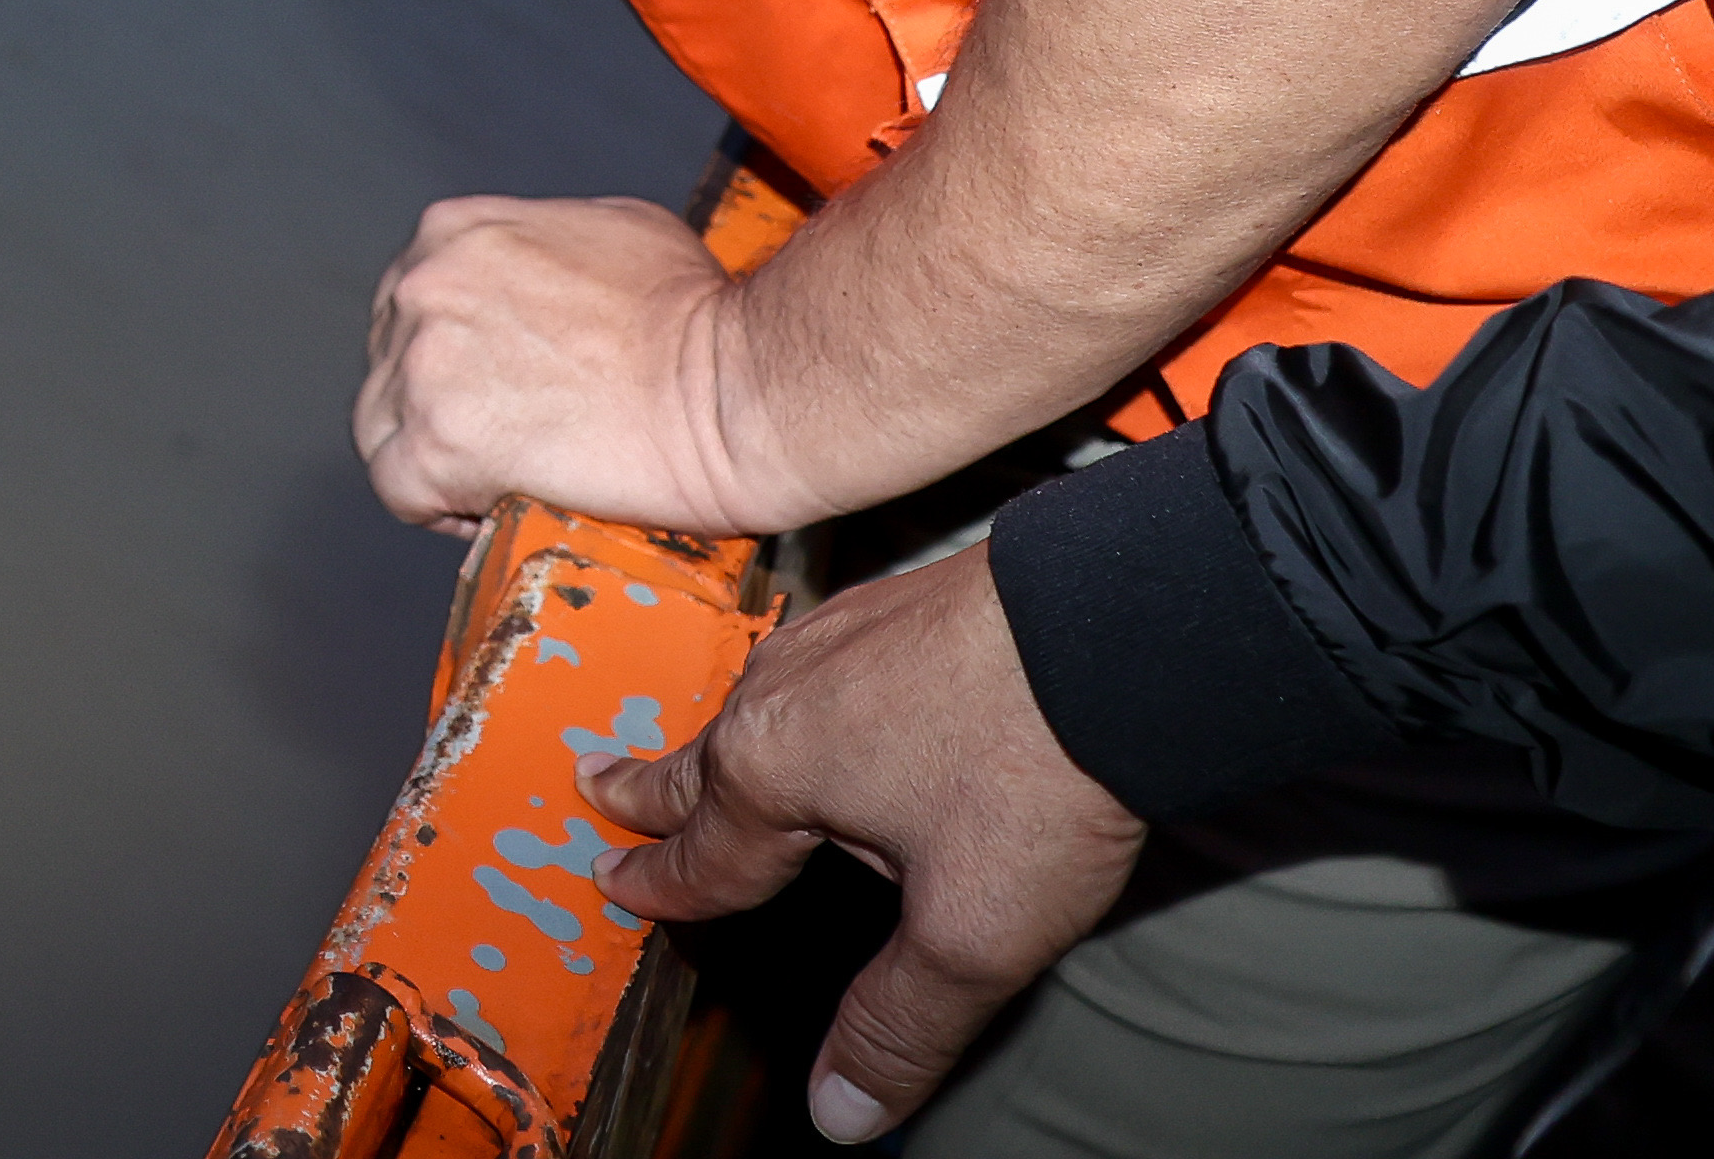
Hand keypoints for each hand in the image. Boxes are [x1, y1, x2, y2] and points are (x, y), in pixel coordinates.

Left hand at [356, 191, 788, 535]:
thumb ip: (543, 248)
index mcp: (455, 232)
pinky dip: (435, 508)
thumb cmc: (697, 315)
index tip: (491, 387)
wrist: (736, 386)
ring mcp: (424, 364)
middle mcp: (424, 286)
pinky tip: (488, 510)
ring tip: (495, 480)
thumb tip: (537, 283)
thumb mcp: (616, 229)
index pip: (411, 302)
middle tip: (501, 437)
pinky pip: (397, 490)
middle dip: (437, 403)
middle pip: (388, 362)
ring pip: (381, 427)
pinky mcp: (440, 443)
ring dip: (429, 457)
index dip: (448, 354)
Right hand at [585, 549, 1143, 1144]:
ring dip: (717, 741)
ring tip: (705, 754)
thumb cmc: (1033, 775)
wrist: (1116, 630)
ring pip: (752, 706)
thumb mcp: (969, 934)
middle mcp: (777, 697)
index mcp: (770, 772)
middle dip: (647, 785)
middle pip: (698, 761)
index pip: (702, 854)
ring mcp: (831, 639)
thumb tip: (837, 1117)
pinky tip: (823, 698)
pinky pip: (811, 664)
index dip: (662, 887)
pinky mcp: (890, 605)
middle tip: (596, 782)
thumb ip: (898, 1025)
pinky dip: (791, 698)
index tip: (614, 887)